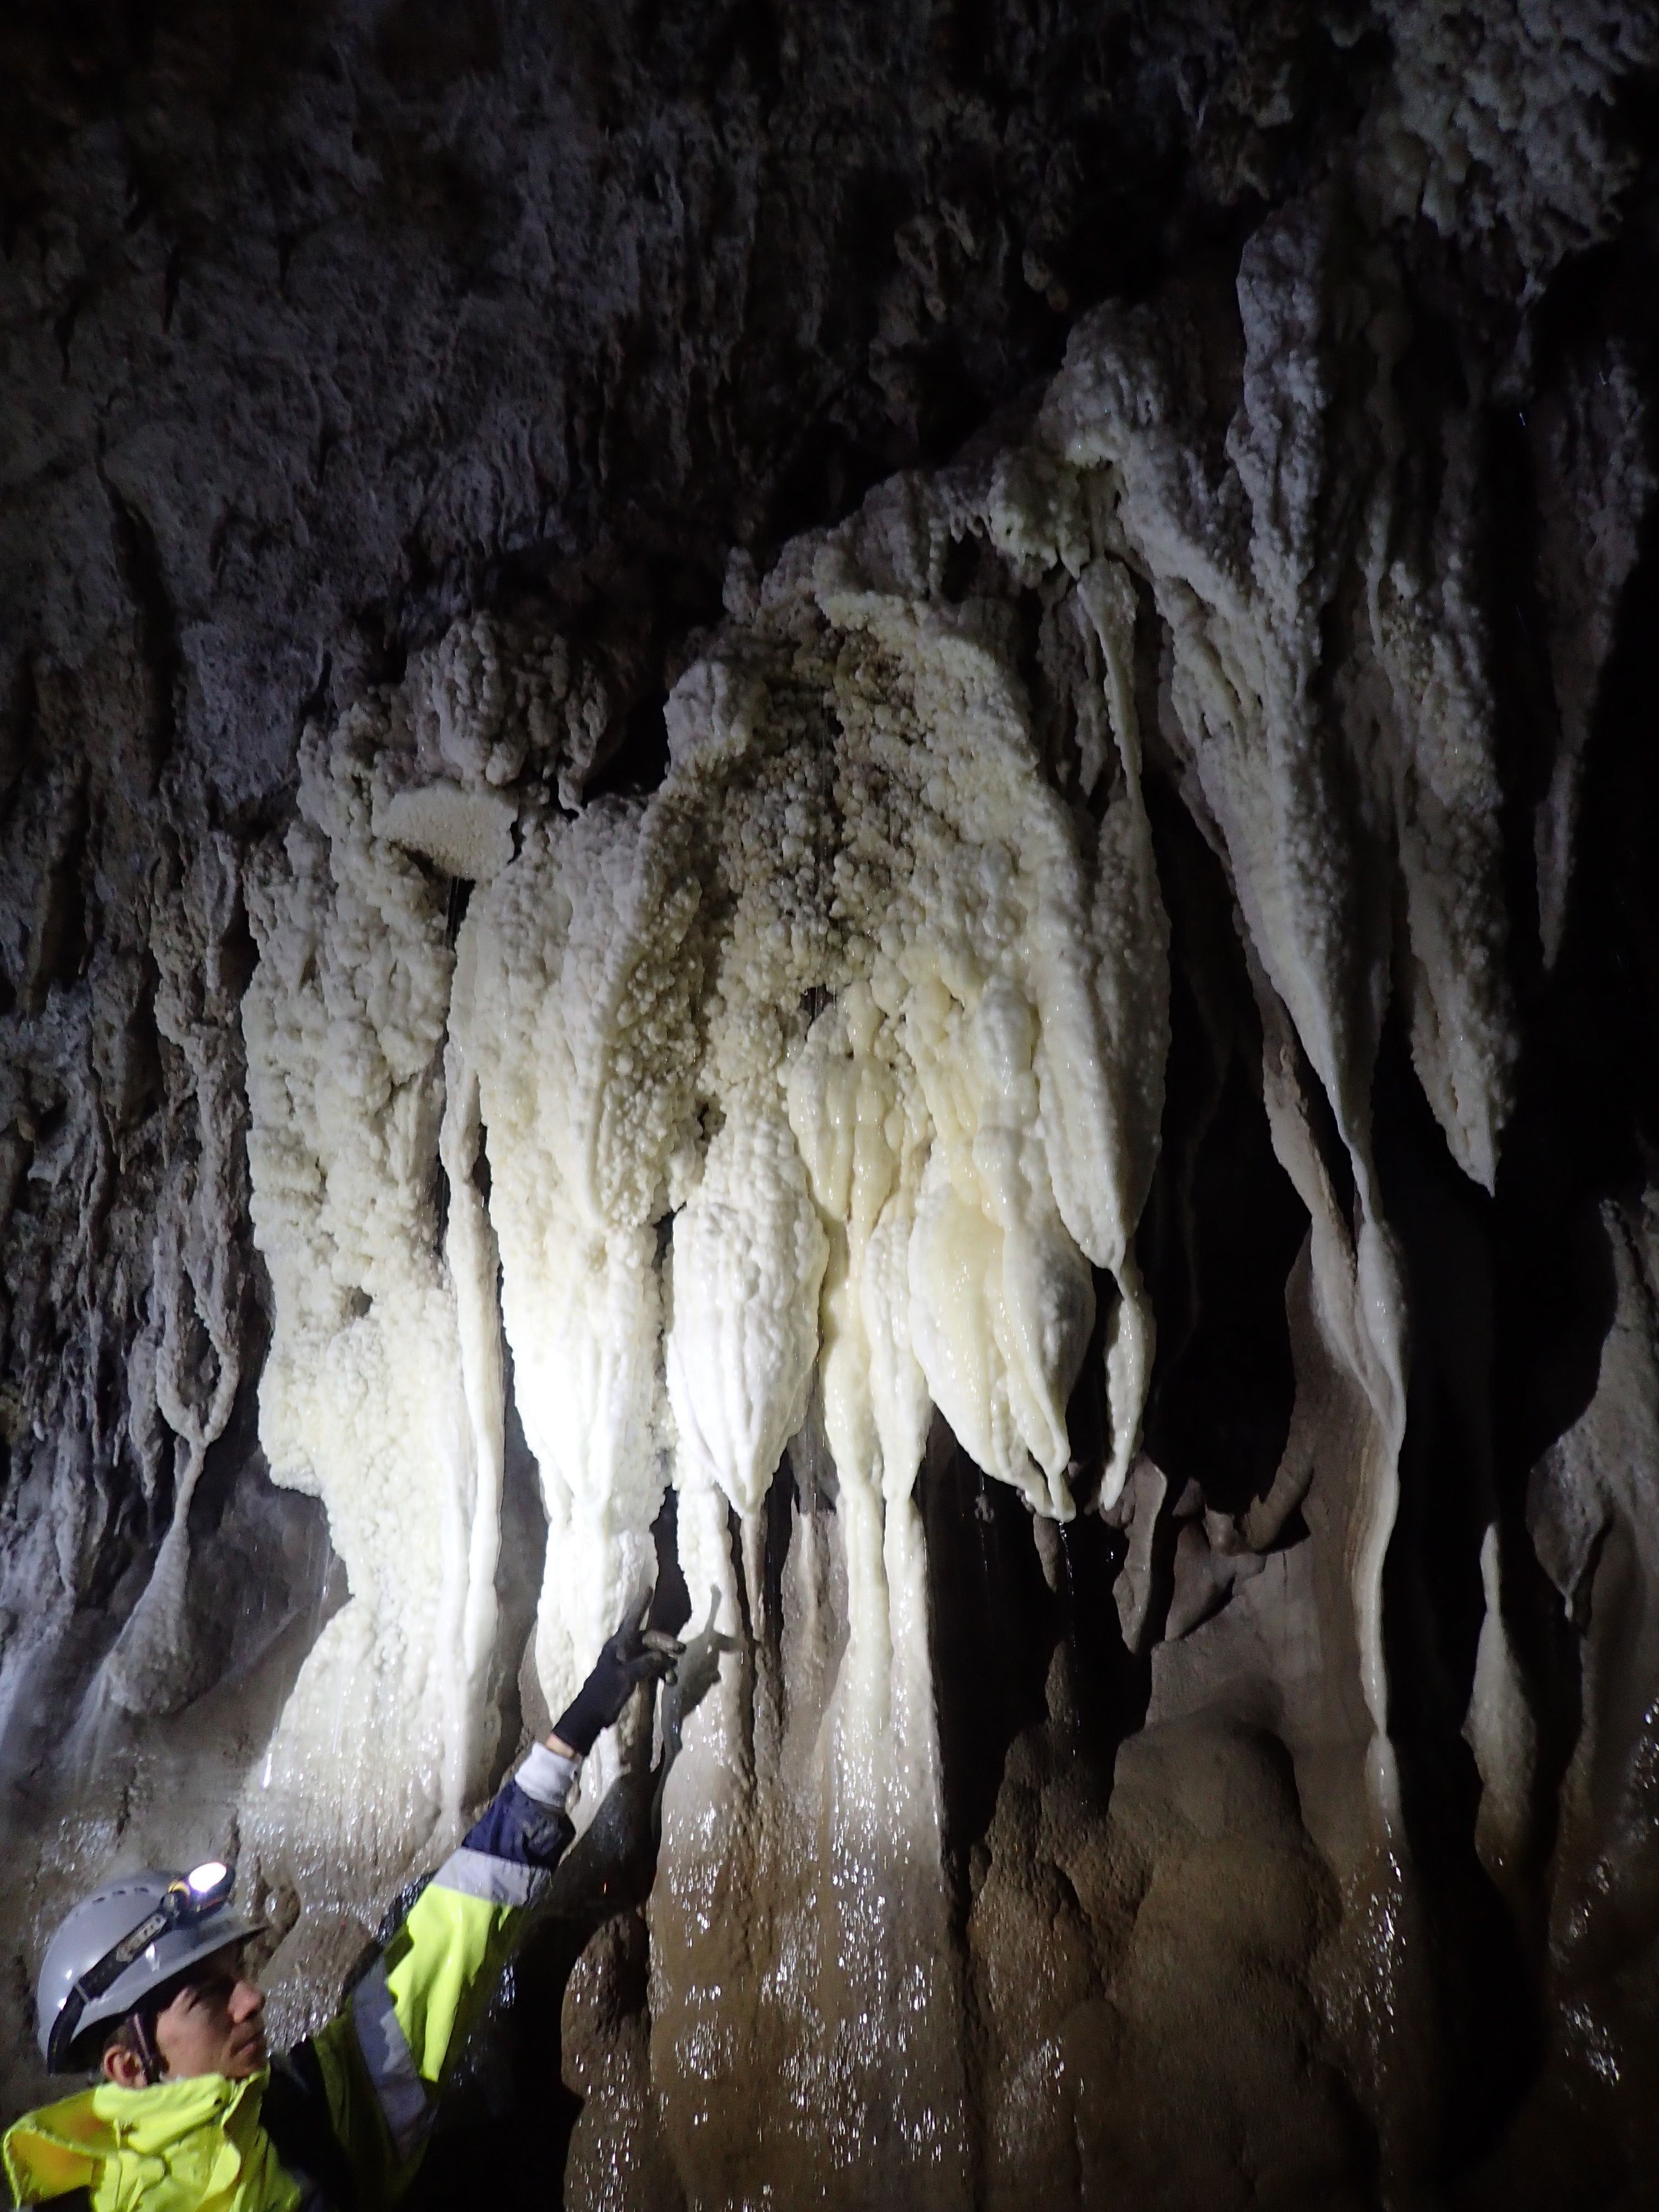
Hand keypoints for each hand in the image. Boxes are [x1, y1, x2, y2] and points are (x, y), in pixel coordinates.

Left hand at [550, 1598, 685, 1755]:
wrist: (591, 1716)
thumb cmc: (604, 1693)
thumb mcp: (624, 1677)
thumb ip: (644, 1664)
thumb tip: (662, 1656)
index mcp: (618, 1645)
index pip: (632, 1619)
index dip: (640, 1604)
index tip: (648, 1587)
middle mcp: (625, 1650)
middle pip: (649, 1639)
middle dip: (666, 1643)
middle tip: (681, 1650)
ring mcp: (629, 1663)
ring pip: (654, 1655)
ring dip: (666, 1663)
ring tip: (673, 1677)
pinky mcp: (633, 1676)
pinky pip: (652, 1669)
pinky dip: (662, 1674)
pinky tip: (669, 1682)